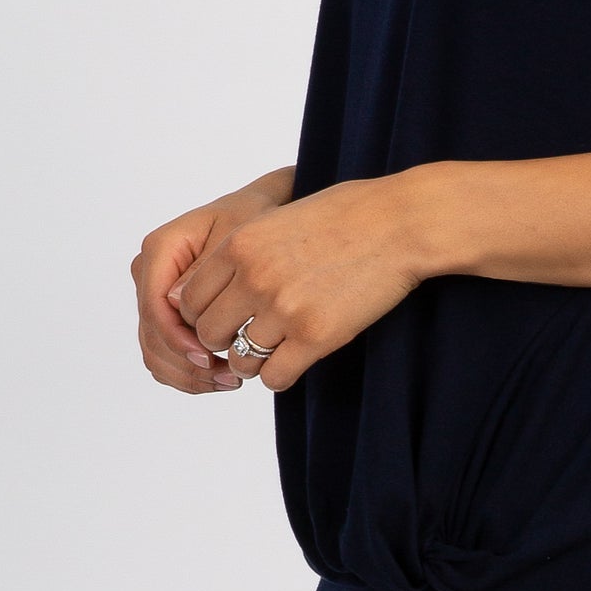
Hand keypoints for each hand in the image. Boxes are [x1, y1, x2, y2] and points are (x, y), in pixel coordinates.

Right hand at [132, 167, 295, 395]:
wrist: (256, 215)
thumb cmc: (251, 218)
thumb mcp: (237, 235)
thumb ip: (206, 270)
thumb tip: (176, 304)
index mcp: (159, 249)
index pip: (154, 306)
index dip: (177, 339)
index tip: (210, 358)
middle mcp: (149, 273)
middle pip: (152, 335)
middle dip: (186, 364)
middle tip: (230, 379)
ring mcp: (154, 296)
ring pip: (155, 351)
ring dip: (187, 375)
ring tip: (230, 381)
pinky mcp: (166, 314)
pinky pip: (165, 354)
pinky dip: (187, 373)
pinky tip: (221, 379)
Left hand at [167, 174, 430, 392]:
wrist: (400, 222)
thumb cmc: (348, 213)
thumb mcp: (280, 218)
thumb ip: (244, 250)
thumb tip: (219, 287)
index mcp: (240, 244)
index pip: (189, 298)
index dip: (206, 312)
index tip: (228, 315)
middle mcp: (253, 278)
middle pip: (208, 332)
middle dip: (225, 339)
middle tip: (250, 336)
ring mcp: (283, 310)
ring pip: (240, 359)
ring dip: (254, 360)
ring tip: (278, 348)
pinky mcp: (315, 337)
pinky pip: (274, 377)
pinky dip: (280, 375)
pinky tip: (297, 358)